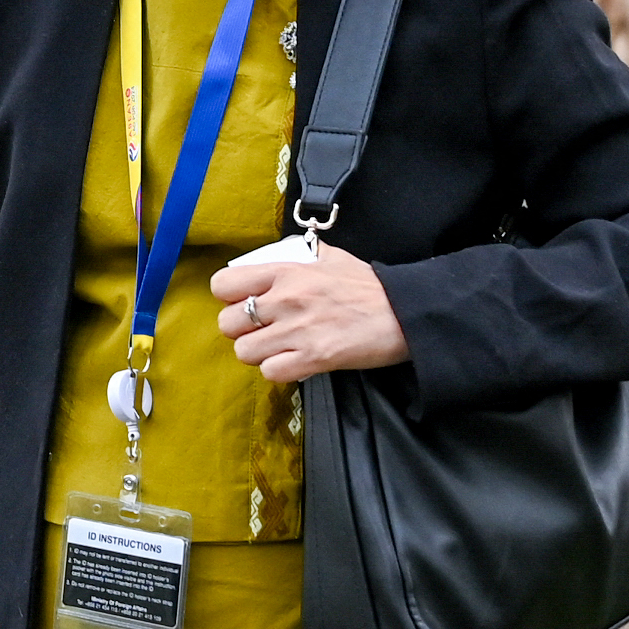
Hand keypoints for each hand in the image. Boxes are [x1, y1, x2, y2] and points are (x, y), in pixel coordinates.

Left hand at [212, 244, 408, 381]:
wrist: (404, 312)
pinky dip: (278, 371)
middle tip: (261, 331)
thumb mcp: (329, 257)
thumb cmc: (368, 286)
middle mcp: (285, 299)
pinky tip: (294, 362)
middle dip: (240, 330)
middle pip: (227, 323)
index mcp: (286, 271)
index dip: (228, 297)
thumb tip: (278, 256)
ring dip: (259, 353)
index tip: (243, 302)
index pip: (223, 284)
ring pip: (244, 351)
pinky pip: (270, 372)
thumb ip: (299, 255)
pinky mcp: (314, 358)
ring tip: (278, 348)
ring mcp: (298, 330)